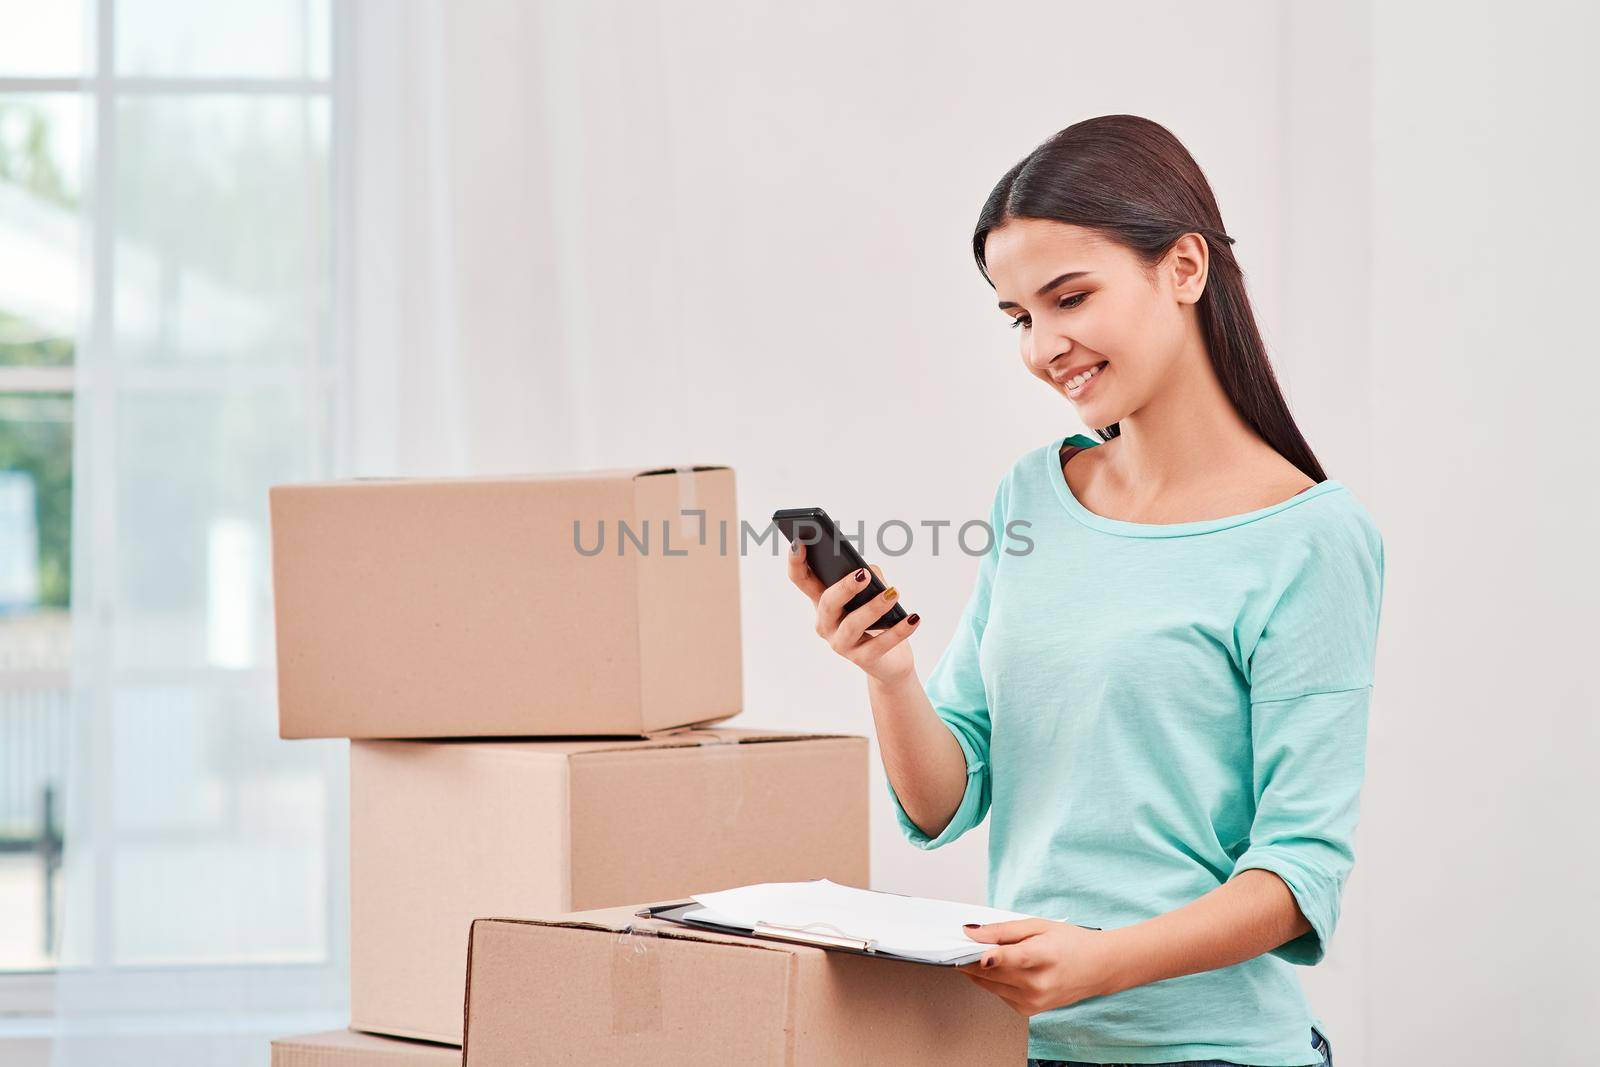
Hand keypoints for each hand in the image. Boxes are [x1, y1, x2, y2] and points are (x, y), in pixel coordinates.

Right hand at [786, 541, 918, 683]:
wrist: (890, 661)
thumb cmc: (876, 619)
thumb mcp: (870, 594)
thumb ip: (868, 577)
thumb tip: (869, 570)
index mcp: (822, 601)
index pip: (802, 580)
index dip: (796, 562)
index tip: (799, 542)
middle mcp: (826, 623)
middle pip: (827, 603)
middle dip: (845, 587)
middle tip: (864, 574)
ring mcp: (841, 644)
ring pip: (852, 625)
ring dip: (874, 607)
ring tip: (894, 593)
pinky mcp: (862, 660)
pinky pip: (880, 644)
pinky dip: (898, 630)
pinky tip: (913, 617)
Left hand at [956, 918, 1114, 1017]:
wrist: (1098, 968)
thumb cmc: (1071, 943)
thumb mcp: (1038, 926)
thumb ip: (1003, 930)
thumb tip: (972, 933)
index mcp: (1044, 956)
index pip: (1015, 959)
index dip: (993, 956)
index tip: (978, 954)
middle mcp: (1039, 983)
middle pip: (993, 972)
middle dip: (971, 958)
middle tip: (962, 944)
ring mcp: (1034, 1000)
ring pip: (990, 985)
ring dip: (980, 970)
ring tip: (982, 954)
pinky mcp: (1029, 1010)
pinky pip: (999, 994)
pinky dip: (994, 981)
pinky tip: (1003, 970)